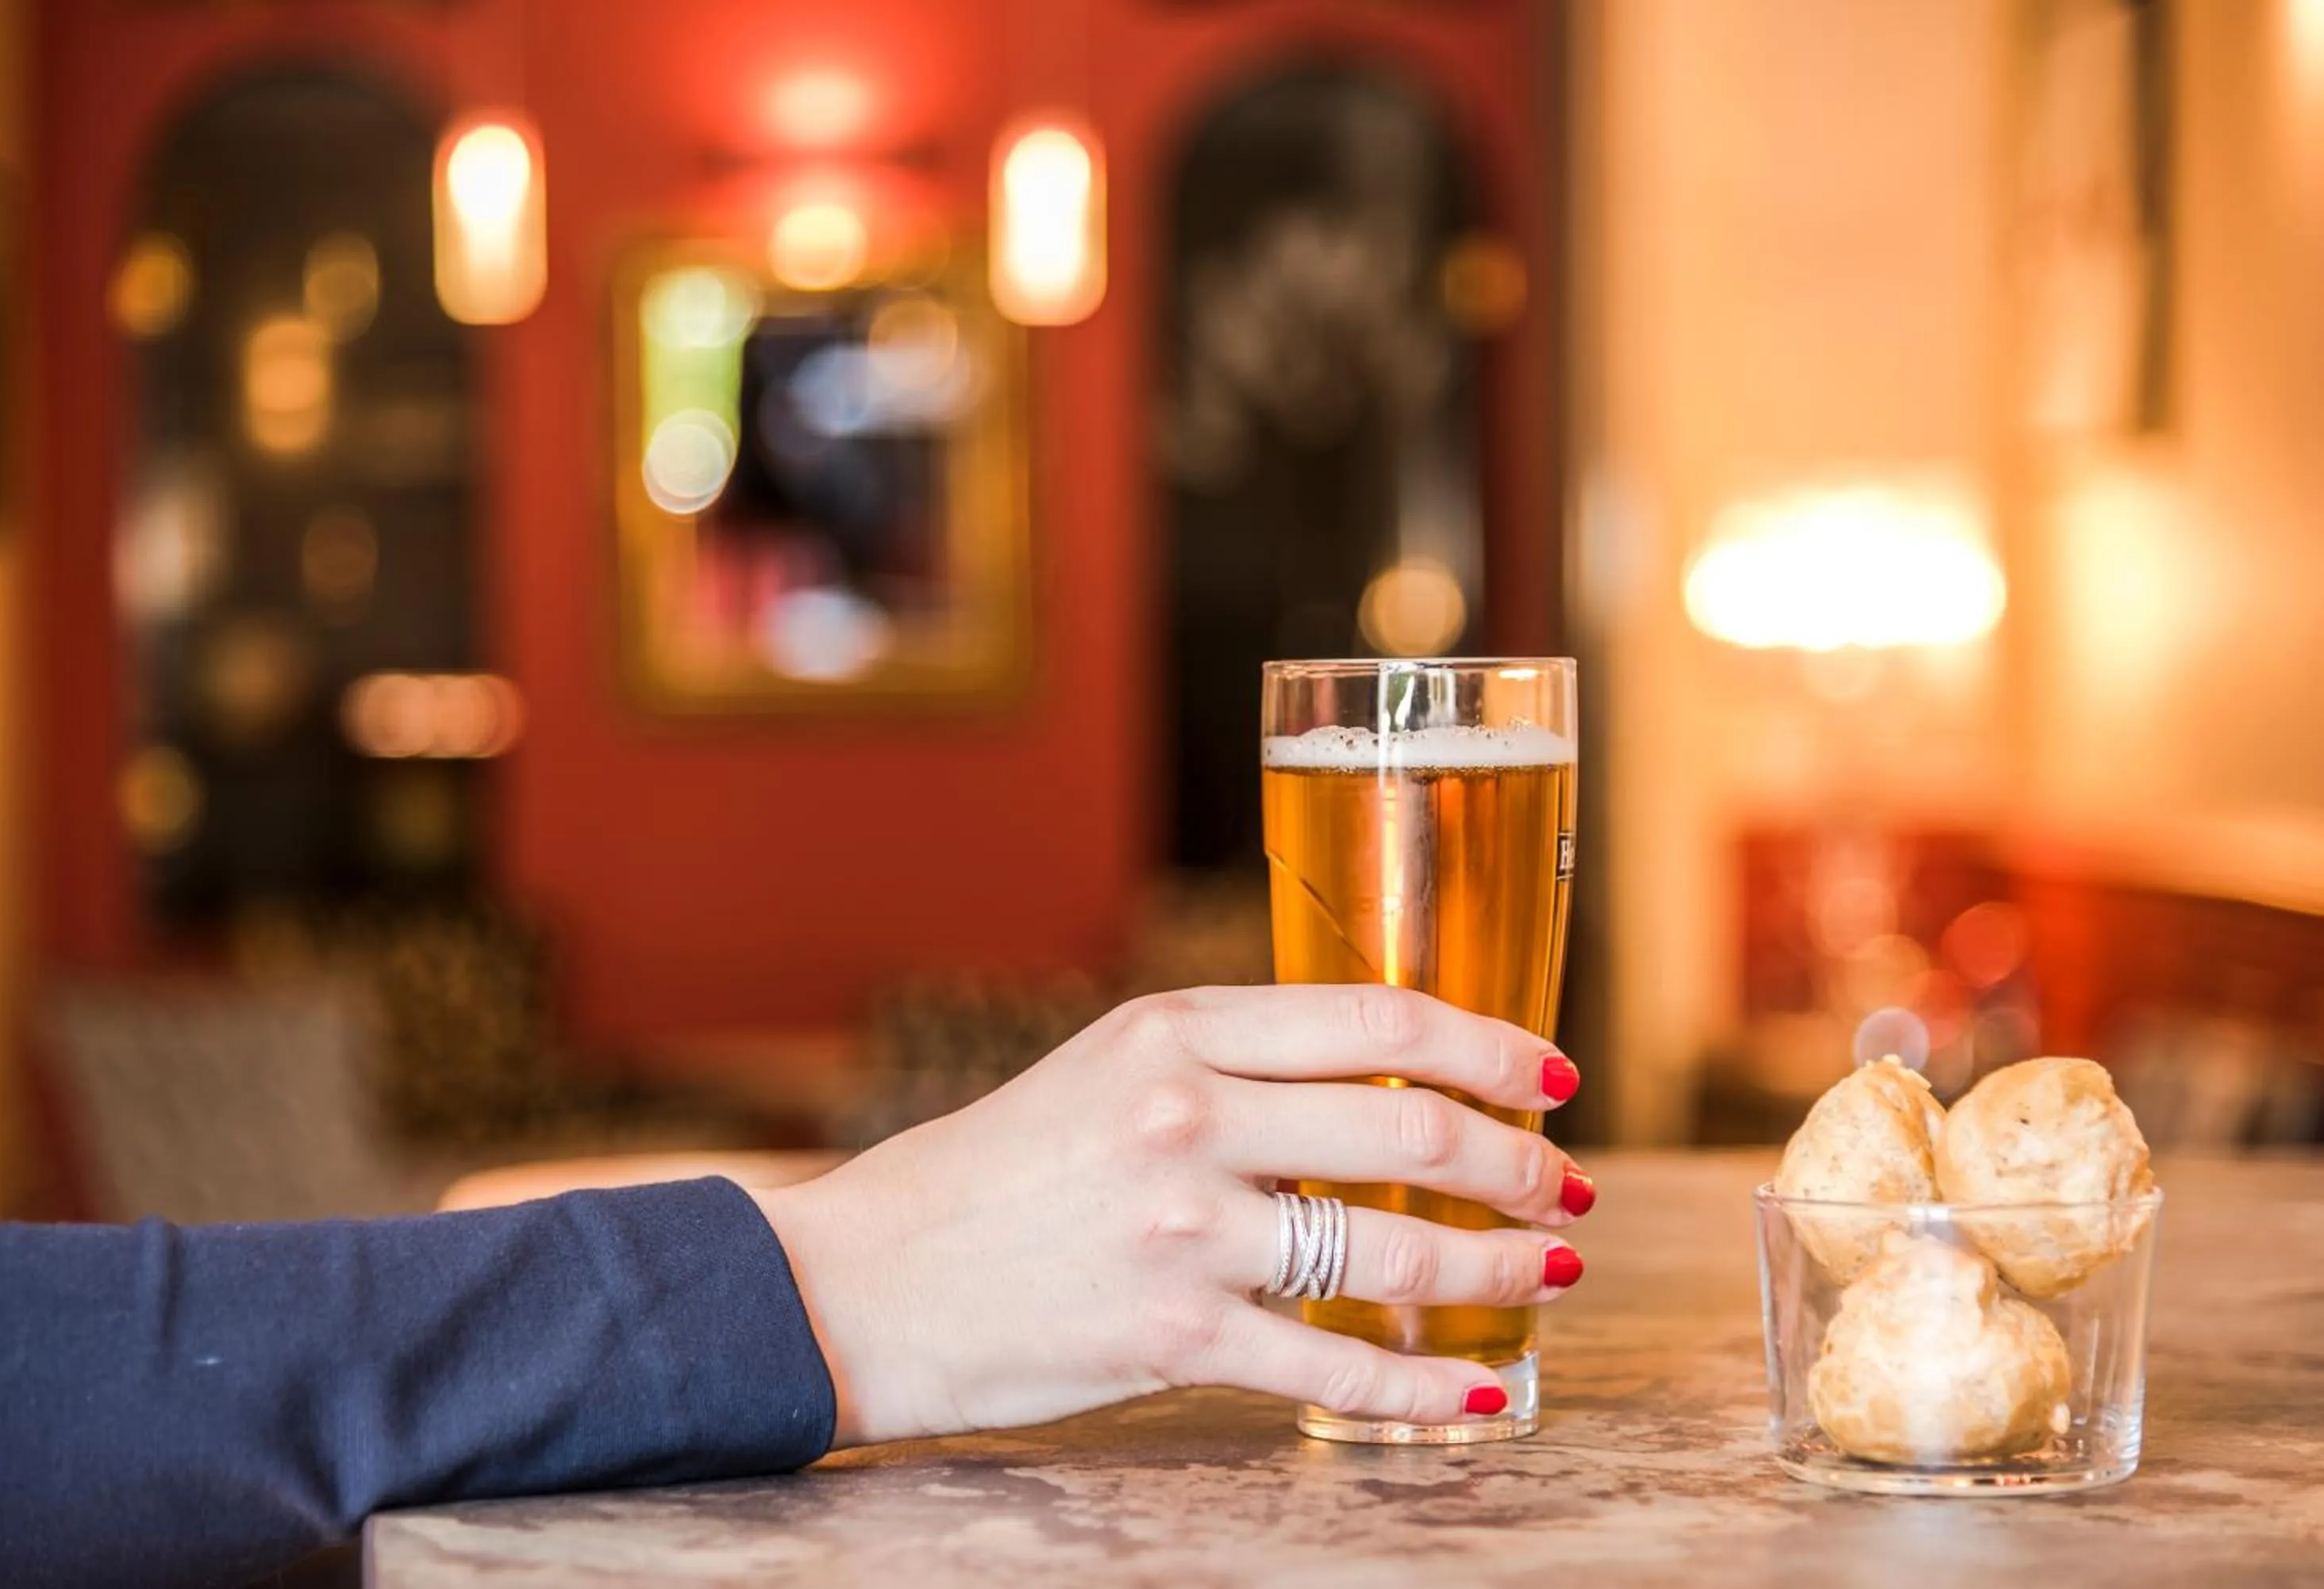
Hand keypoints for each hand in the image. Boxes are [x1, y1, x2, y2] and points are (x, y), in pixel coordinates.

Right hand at [753, 984, 1591, 1445]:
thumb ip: (1234, 1066)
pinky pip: (1335, 1366)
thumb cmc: (996, 1173)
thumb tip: (1387, 1091)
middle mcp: (1186, 1117)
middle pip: (1412, 1129)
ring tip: (1546, 1273)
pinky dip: (1422, 1386)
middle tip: (1563, 1186)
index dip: (1491, 1046)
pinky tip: (1475, 1389)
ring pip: (1393, 1250)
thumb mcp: (1109, 1071)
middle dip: (1518, 1163)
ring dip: (1496, 1267)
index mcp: (1174, 1030)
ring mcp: (1181, 1230)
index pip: (1378, 1023)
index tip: (1550, 1075)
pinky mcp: (1173, 1338)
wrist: (869, 1281)